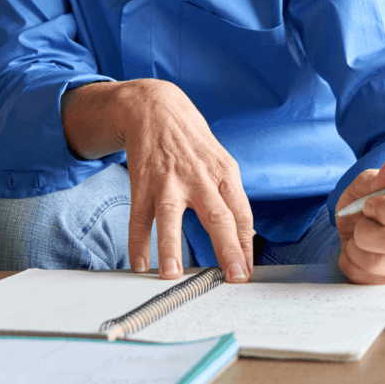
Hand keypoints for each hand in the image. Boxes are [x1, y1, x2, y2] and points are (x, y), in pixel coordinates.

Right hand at [61, 79, 253, 280]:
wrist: (157, 107)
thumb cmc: (193, 141)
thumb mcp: (221, 162)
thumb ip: (230, 196)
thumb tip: (247, 234)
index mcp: (224, 173)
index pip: (241, 214)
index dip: (246, 244)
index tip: (247, 271)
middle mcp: (199, 178)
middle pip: (218, 216)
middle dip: (228, 249)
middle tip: (234, 277)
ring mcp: (169, 180)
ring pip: (171, 217)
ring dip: (171, 248)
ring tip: (173, 275)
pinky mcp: (143, 182)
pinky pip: (139, 217)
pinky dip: (138, 242)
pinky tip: (140, 264)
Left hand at [335, 156, 384, 284]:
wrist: (360, 226)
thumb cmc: (366, 202)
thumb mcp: (365, 184)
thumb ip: (377, 177)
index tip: (368, 205)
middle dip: (365, 233)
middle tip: (359, 226)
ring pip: (378, 264)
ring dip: (355, 250)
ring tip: (356, 240)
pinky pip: (368, 280)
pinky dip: (352, 265)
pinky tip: (356, 255)